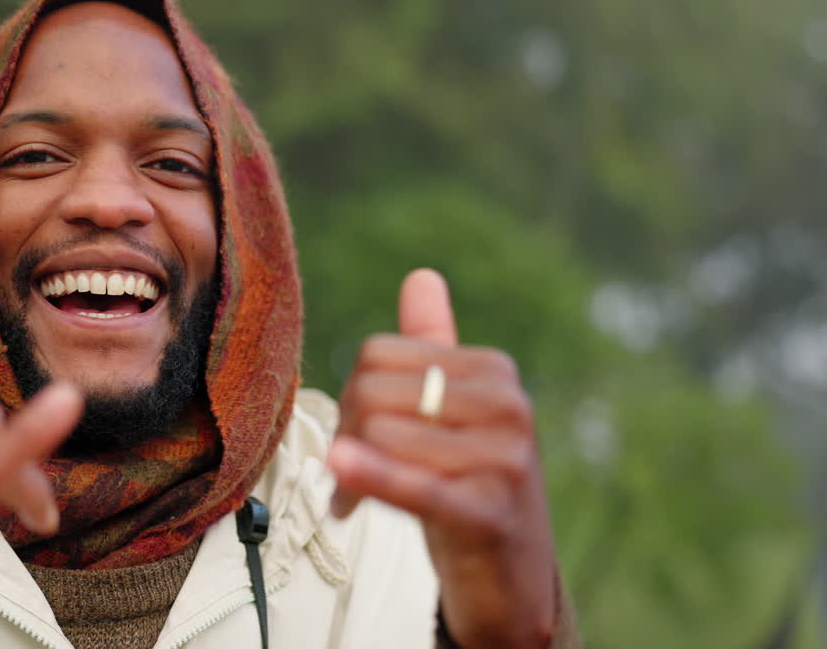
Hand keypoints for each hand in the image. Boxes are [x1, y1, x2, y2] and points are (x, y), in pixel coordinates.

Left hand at [327, 269, 556, 647]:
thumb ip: (434, 346)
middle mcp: (508, 405)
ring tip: (355, 500)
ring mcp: (507, 459)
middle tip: (348, 477)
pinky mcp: (490, 513)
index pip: (376, 356)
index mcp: (493, 371)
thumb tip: (421, 276)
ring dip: (349, 477)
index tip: (356, 440)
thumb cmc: (468, 484)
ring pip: (380, 436)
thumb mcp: (453, 413)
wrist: (512, 578)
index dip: (350, 398)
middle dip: (345, 436)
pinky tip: (342, 486)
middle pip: (373, 393)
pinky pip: (416, 486)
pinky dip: (375, 480)